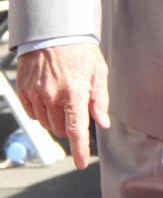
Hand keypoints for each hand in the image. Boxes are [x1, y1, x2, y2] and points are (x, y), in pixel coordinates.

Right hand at [17, 43, 110, 168]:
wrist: (54, 33)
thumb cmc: (80, 52)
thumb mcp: (98, 71)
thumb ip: (100, 99)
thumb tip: (103, 122)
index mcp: (75, 92)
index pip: (77, 129)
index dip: (80, 149)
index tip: (82, 164)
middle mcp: (53, 96)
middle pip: (61, 129)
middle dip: (71, 125)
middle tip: (76, 106)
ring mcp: (36, 95)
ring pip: (47, 124)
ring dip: (57, 119)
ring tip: (64, 98)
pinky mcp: (24, 92)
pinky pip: (34, 114)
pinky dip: (43, 112)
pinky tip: (50, 97)